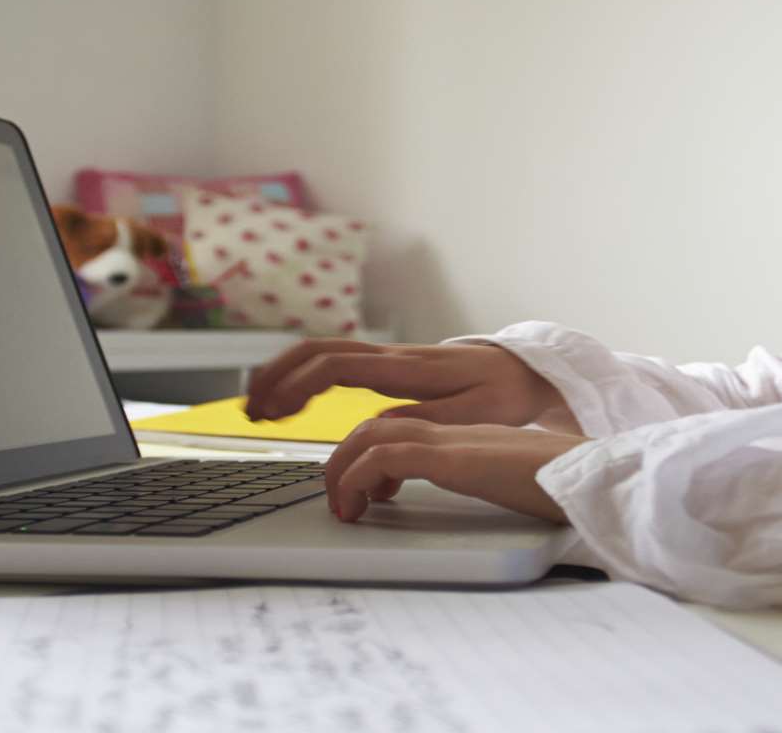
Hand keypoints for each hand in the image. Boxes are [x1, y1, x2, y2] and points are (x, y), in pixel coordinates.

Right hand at [244, 339, 577, 430]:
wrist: (529, 372)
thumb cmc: (506, 395)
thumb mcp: (472, 416)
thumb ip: (424, 422)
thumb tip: (374, 430)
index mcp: (408, 368)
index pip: (338, 366)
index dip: (299, 386)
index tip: (275, 411)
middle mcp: (393, 357)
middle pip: (318, 351)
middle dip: (277, 377)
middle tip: (252, 412)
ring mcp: (391, 360)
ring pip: (323, 354)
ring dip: (286, 376)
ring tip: (262, 408)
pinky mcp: (394, 370)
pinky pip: (338, 365)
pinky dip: (307, 379)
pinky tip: (294, 403)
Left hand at [322, 418, 588, 523]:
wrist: (596, 476)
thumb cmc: (570, 487)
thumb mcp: (520, 486)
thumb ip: (498, 485)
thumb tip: (499, 503)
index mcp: (470, 440)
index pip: (407, 431)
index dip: (375, 455)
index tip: (367, 493)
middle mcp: (456, 433)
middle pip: (379, 427)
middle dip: (344, 459)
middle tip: (340, 500)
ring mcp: (452, 441)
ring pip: (372, 435)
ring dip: (344, 470)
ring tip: (342, 509)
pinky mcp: (451, 458)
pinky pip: (384, 456)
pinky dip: (358, 478)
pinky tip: (361, 508)